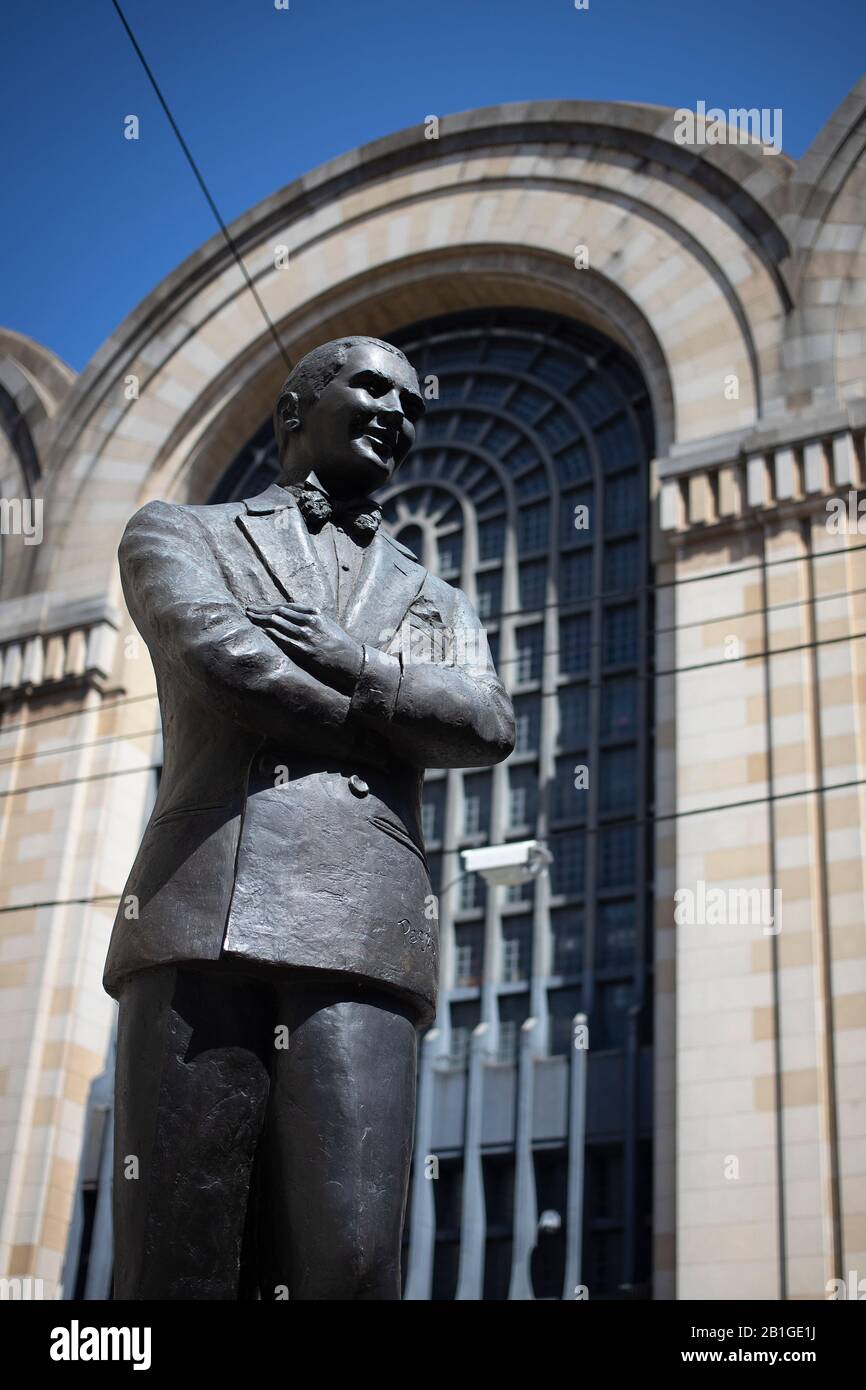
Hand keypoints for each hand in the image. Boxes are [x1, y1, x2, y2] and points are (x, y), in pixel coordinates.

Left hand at [246, 603, 363, 694]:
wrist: (351, 661)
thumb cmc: (340, 644)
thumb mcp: (327, 625)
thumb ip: (311, 619)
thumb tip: (293, 616)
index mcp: (315, 613)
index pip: (287, 606)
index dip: (271, 606)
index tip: (259, 606)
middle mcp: (309, 621)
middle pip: (279, 612)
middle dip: (262, 610)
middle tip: (248, 610)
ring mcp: (305, 635)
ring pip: (278, 623)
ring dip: (261, 620)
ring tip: (250, 618)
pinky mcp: (303, 649)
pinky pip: (282, 638)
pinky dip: (270, 633)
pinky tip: (261, 630)